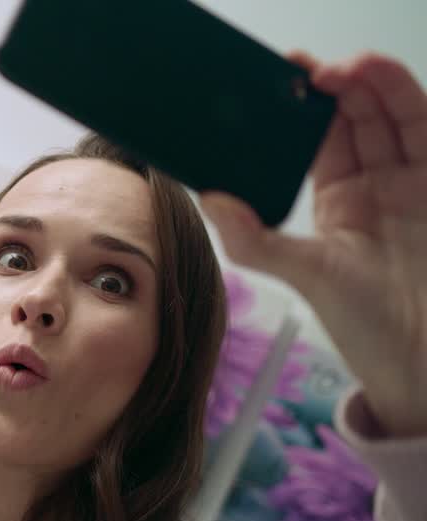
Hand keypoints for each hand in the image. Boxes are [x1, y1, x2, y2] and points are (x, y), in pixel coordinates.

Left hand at [200, 52, 426, 437]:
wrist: (422, 357)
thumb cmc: (366, 323)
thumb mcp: (303, 275)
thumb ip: (257, 241)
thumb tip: (210, 199)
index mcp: (339, 198)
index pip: (319, 136)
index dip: (300, 105)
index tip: (275, 80)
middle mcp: (379, 183)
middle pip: (358, 114)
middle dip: (335, 83)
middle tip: (306, 71)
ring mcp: (413, 182)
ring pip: (394, 113)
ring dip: (371, 83)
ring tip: (344, 68)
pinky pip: (424, 130)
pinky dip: (405, 100)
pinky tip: (383, 84)